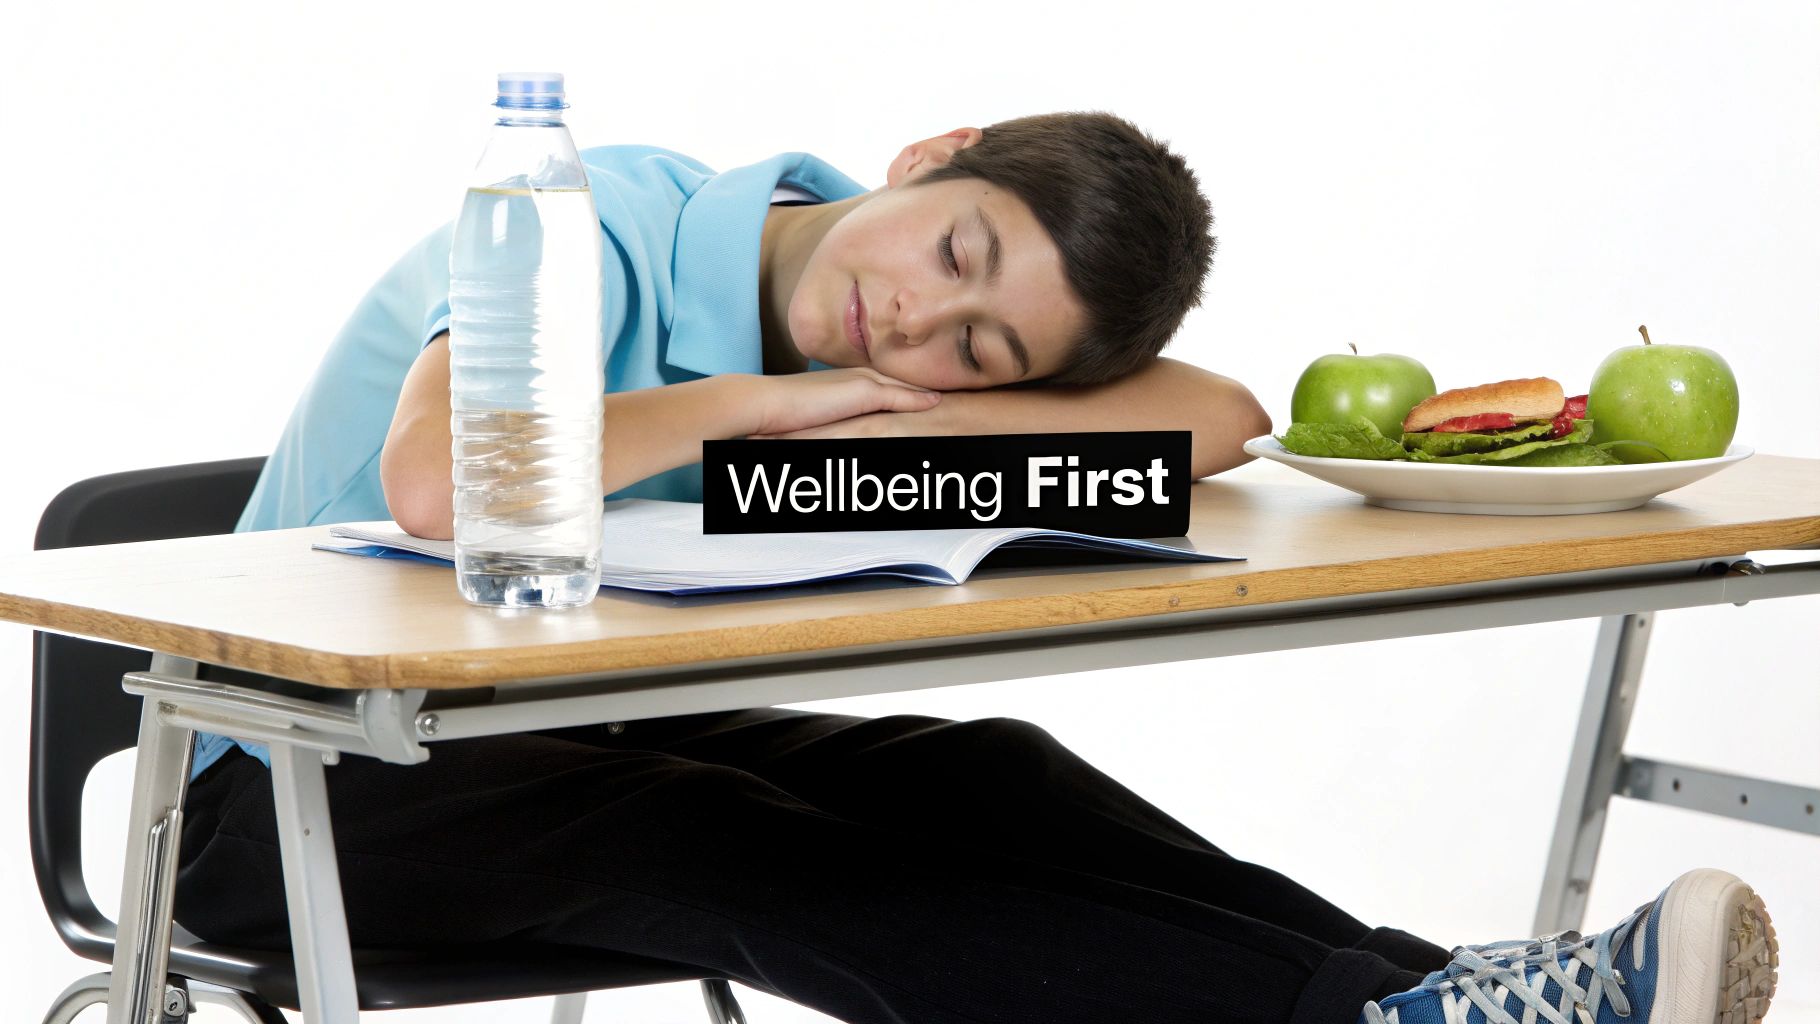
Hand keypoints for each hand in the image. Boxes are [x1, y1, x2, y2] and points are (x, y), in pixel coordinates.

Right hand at [742, 368, 940, 436]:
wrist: (764, 403)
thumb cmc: (782, 414)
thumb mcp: (816, 416)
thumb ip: (834, 418)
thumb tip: (834, 428)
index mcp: (849, 380)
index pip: (887, 382)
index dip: (908, 386)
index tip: (929, 392)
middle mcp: (858, 376)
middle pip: (900, 380)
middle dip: (923, 385)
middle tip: (951, 391)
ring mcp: (861, 382)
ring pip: (903, 385)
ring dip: (925, 391)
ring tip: (953, 396)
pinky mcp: (862, 393)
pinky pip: (897, 396)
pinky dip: (917, 398)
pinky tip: (936, 401)